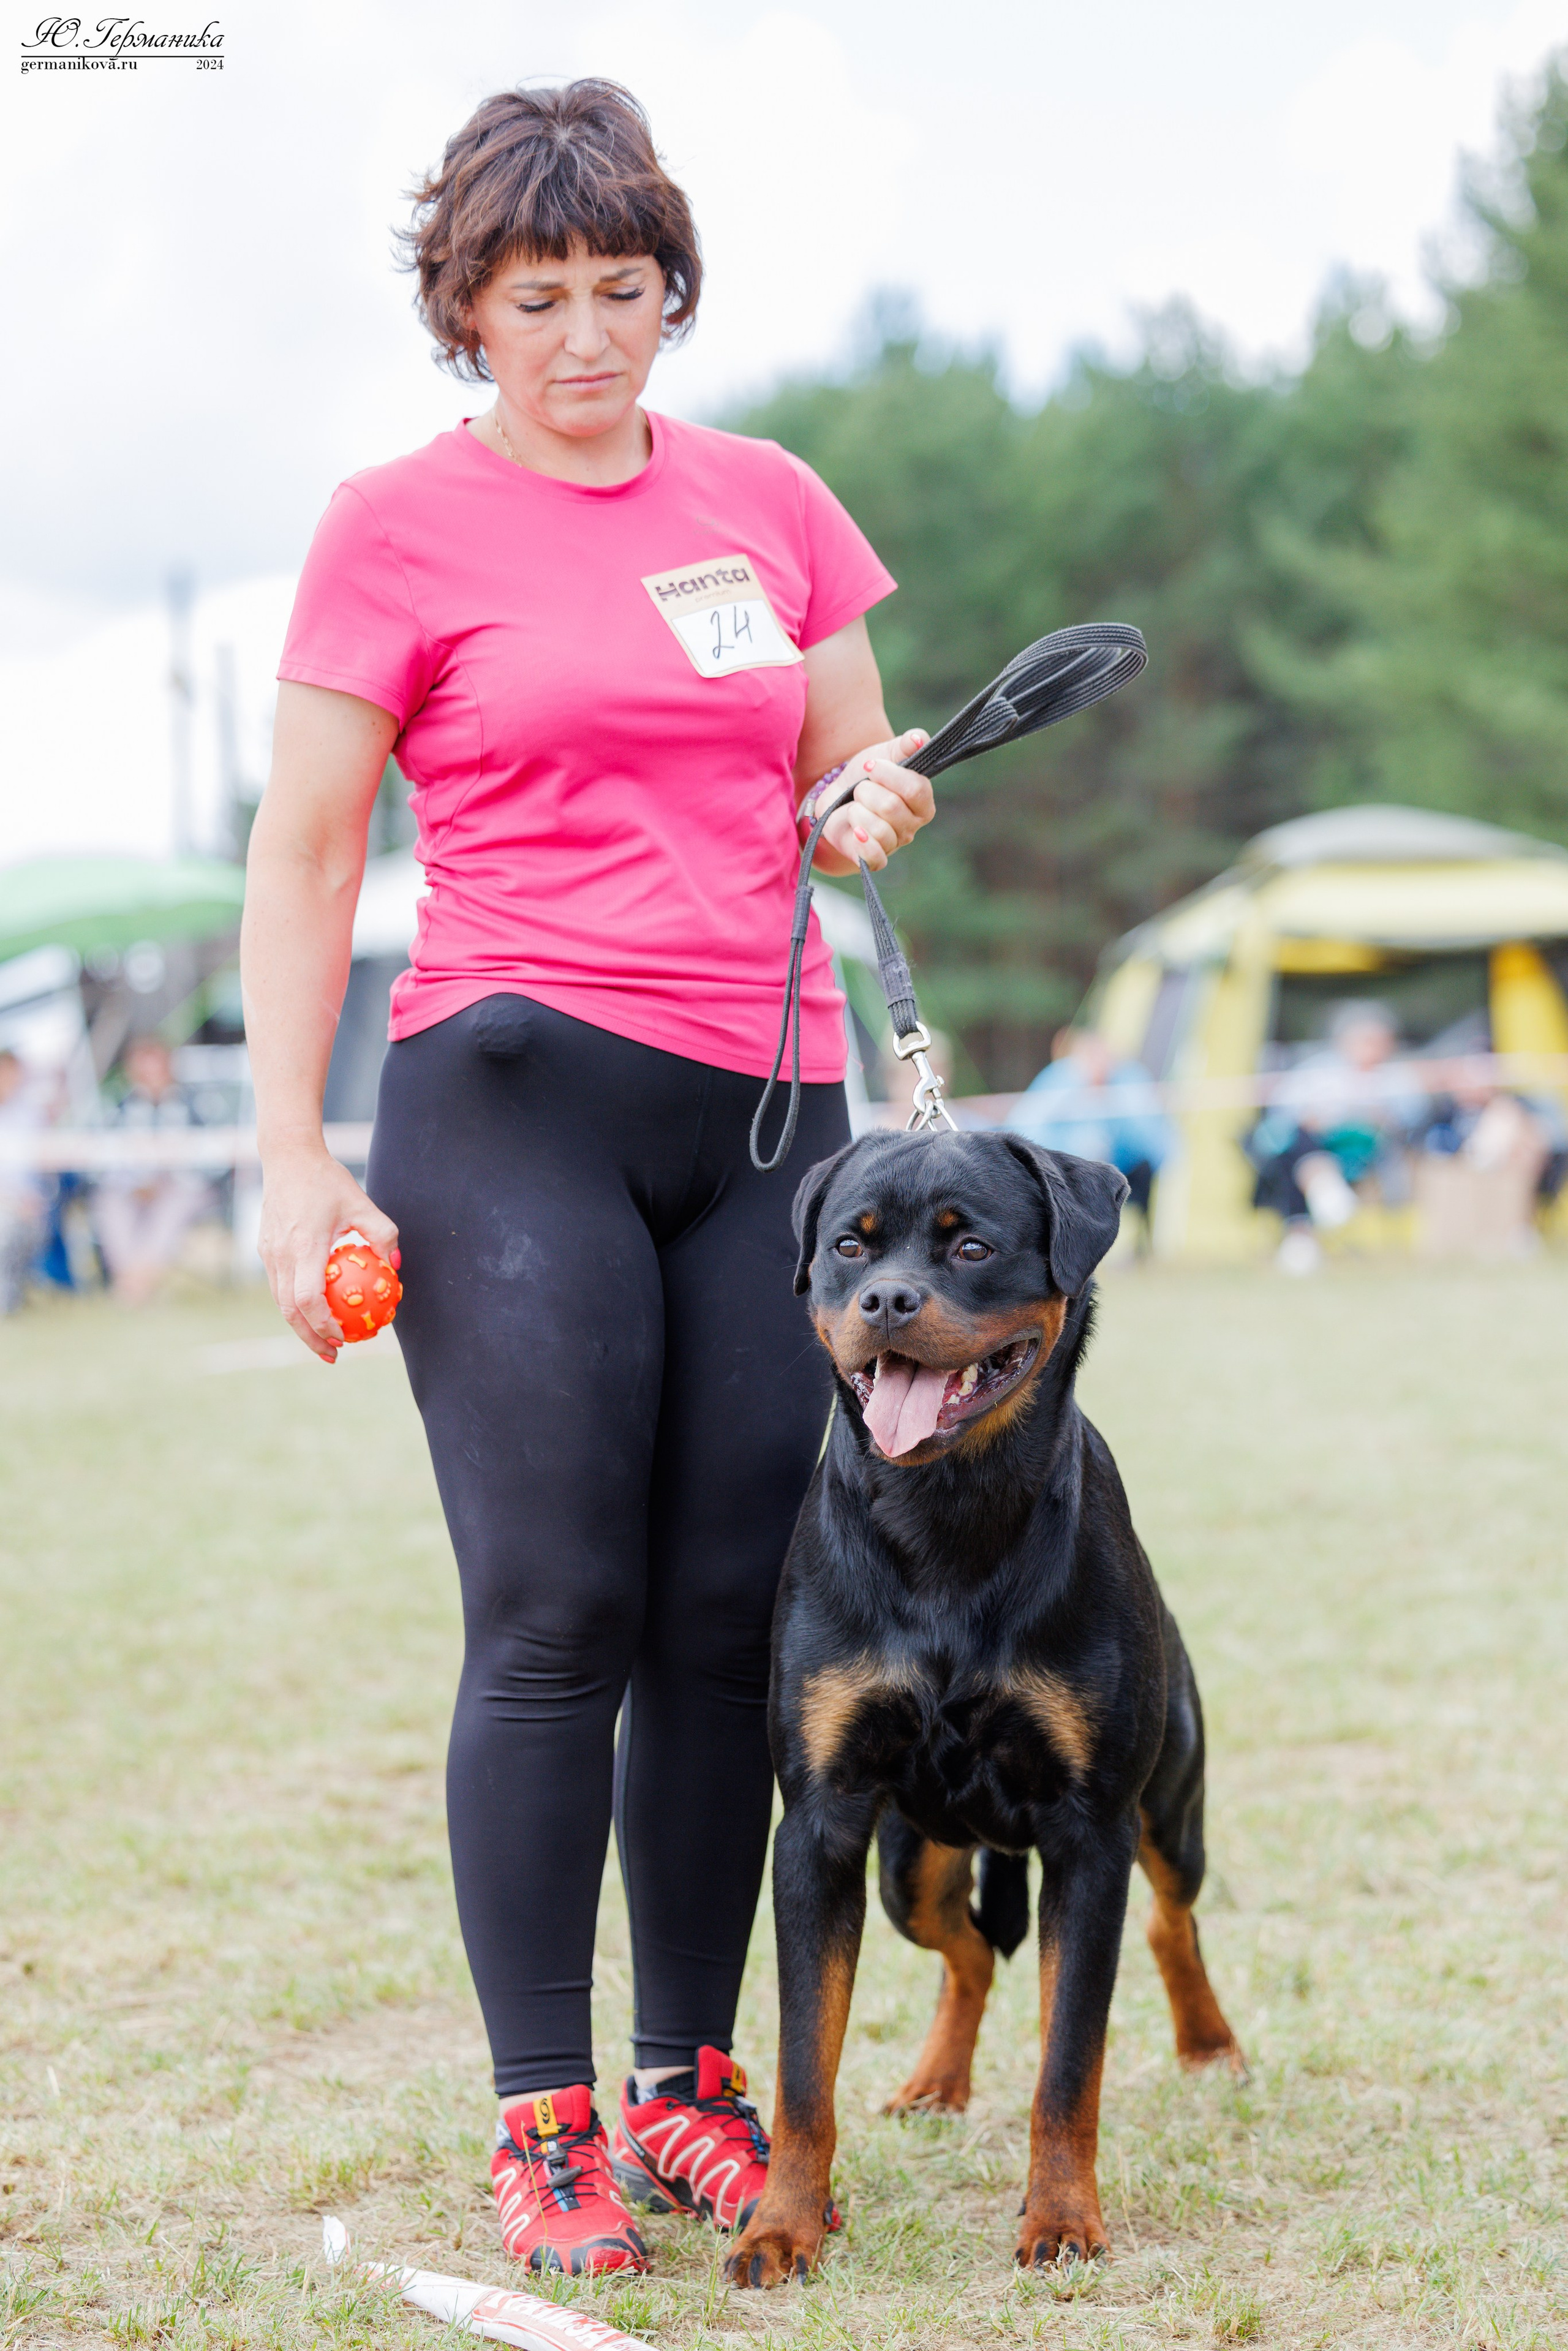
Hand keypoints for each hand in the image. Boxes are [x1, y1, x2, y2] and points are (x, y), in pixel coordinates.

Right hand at [257, 1146, 399, 1363]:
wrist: (287, 1157)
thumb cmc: (328, 1181)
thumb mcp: (363, 1203)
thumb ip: (383, 1233)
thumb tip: (396, 1265)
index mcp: (304, 1246)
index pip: (308, 1299)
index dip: (323, 1324)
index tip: (343, 1338)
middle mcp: (281, 1254)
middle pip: (290, 1310)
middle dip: (310, 1338)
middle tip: (334, 1355)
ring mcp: (268, 1253)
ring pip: (280, 1301)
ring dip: (300, 1325)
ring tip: (323, 1341)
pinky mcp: (265, 1249)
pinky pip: (279, 1286)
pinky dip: (294, 1304)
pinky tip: (314, 1310)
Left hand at [817, 728, 932, 872]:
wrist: (839, 794)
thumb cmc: (867, 775)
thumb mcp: (885, 753)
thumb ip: (906, 745)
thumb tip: (918, 739)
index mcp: (923, 801)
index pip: (916, 789)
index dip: (889, 775)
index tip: (869, 766)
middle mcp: (912, 825)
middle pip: (892, 807)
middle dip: (867, 792)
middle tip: (860, 789)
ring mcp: (894, 843)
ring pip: (879, 829)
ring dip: (858, 811)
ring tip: (855, 807)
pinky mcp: (874, 859)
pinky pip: (874, 858)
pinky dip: (862, 842)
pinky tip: (855, 830)